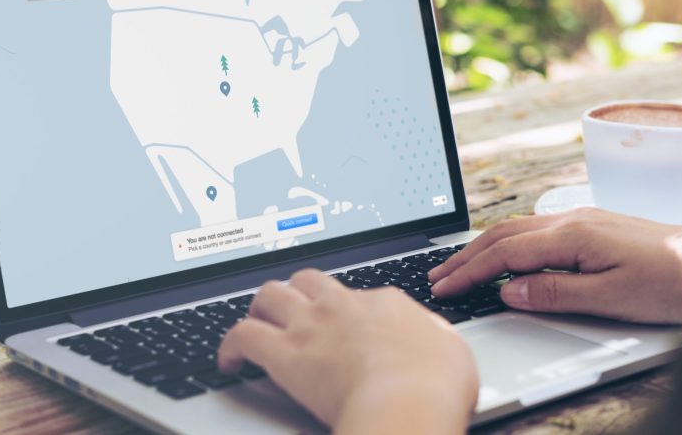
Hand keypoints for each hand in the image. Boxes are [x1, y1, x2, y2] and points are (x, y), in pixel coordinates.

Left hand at [218, 269, 477, 433]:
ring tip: (256, 322)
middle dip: (297, 292)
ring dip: (260, 307)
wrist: (408, 400)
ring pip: (270, 294)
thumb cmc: (436, 385)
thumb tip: (435, 344)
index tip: (343, 325)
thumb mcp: (452, 353)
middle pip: (308, 280)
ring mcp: (312, 326)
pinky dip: (229, 346)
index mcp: (385, 303)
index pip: (356, 294)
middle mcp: (343, 305)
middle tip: (292, 309)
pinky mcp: (285, 354)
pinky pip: (242, 336)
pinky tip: (229, 360)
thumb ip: (436, 341)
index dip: (345, 309)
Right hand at [428, 208, 681, 323]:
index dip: (470, 272)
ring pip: (518, 229)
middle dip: (466, 256)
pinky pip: (535, 229)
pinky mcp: (592, 225)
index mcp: (573, 235)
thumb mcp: (612, 298)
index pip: (505, 254)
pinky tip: (504, 253)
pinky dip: (507, 242)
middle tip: (437, 277)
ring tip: (460, 266)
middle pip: (503, 235)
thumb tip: (510, 289)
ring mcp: (582, 219)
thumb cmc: (673, 282)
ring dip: (483, 248)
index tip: (445, 287)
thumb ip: (555, 292)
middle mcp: (573, 219)